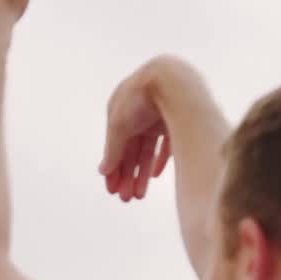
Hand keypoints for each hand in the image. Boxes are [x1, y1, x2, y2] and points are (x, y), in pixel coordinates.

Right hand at [99, 67, 172, 201]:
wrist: (173, 81)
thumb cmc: (139, 97)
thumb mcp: (119, 126)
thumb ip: (111, 150)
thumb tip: (102, 170)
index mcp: (120, 110)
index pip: (115, 145)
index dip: (113, 168)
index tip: (112, 190)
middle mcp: (138, 114)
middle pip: (131, 151)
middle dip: (127, 175)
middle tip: (125, 198)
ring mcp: (158, 117)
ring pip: (147, 151)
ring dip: (142, 173)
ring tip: (139, 195)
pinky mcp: (178, 119)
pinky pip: (167, 145)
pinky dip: (161, 160)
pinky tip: (157, 176)